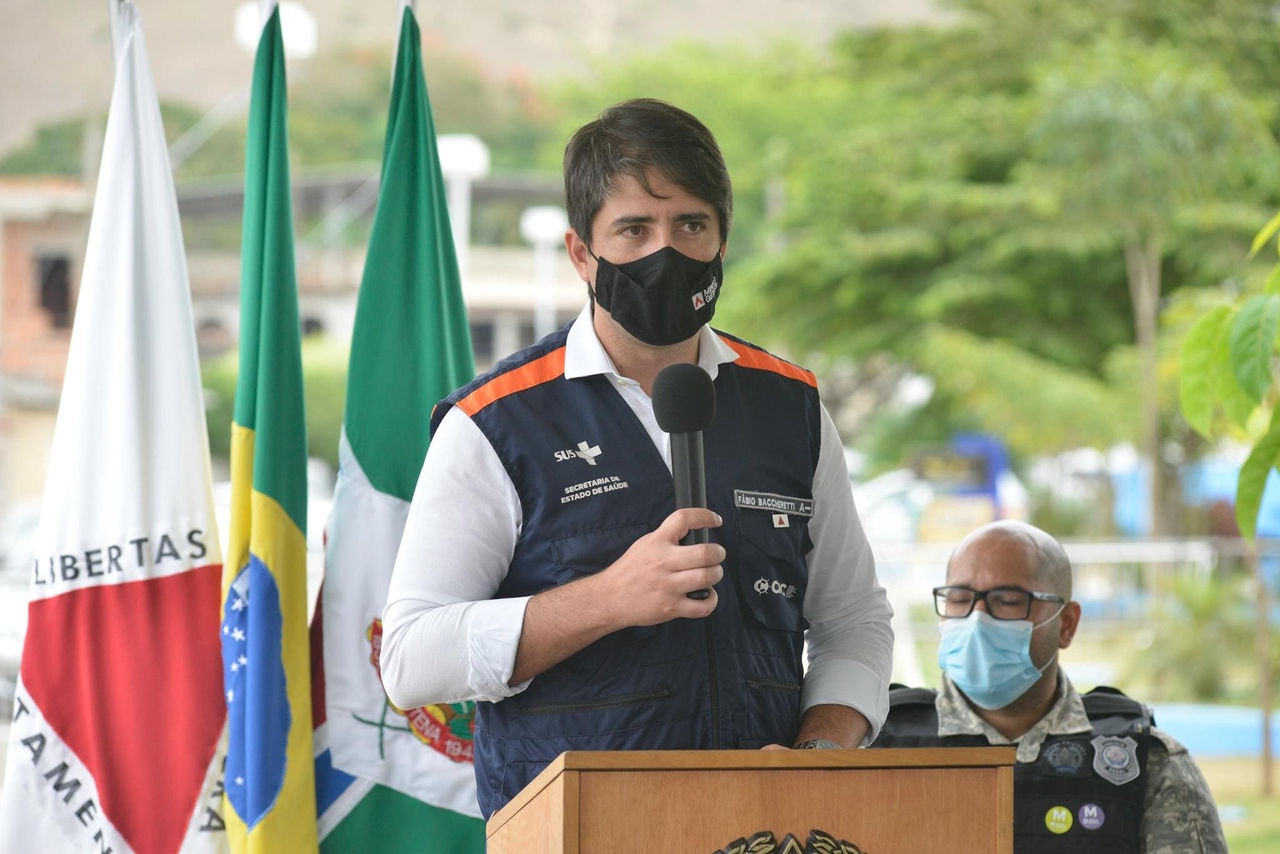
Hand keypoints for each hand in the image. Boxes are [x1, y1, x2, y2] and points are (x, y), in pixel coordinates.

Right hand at [600, 507, 724, 626]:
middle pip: (704, 553)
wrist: (610, 597)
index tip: (716, 520)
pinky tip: (707, 595)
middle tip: (718, 554)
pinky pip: (702, 606)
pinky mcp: (670, 607)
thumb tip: (694, 532)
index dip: (705, 516)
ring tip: (712, 573)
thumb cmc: (630, 570)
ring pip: (707, 577)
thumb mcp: (645, 544)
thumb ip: (667, 537)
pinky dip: (711, 600)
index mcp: (657, 542)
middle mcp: (663, 562)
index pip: (684, 519)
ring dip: (716, 574)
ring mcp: (668, 586)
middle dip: (718, 553)